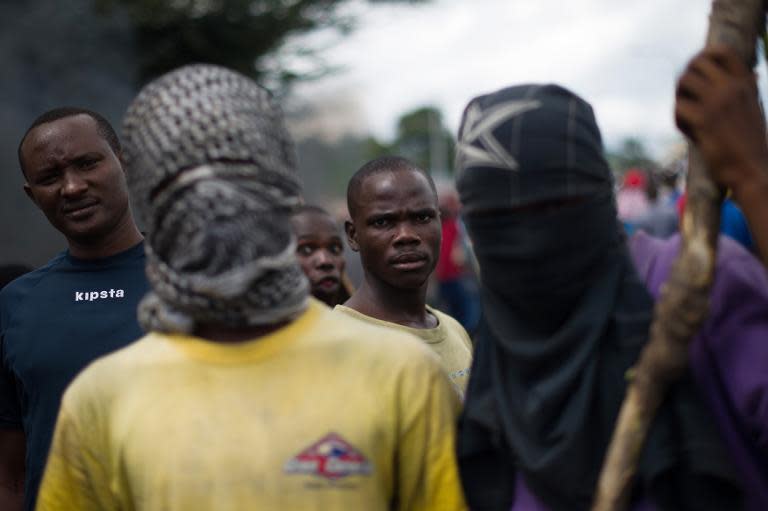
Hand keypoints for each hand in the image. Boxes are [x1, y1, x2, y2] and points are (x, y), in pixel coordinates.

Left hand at [675, 46, 767, 193]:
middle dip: (685, 78)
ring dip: (680, 98)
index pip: (722, 52)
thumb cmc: (752, 143)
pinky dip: (679, 121)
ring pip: (684, 81)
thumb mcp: (755, 109)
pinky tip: (689, 133)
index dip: (703, 56)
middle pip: (696, 63)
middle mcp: (732, 88)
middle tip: (686, 98)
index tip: (696, 71)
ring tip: (687, 115)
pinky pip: (678, 107)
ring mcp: (718, 102)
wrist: (753, 169)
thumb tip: (752, 74)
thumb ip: (747, 91)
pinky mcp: (704, 120)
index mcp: (746, 83)